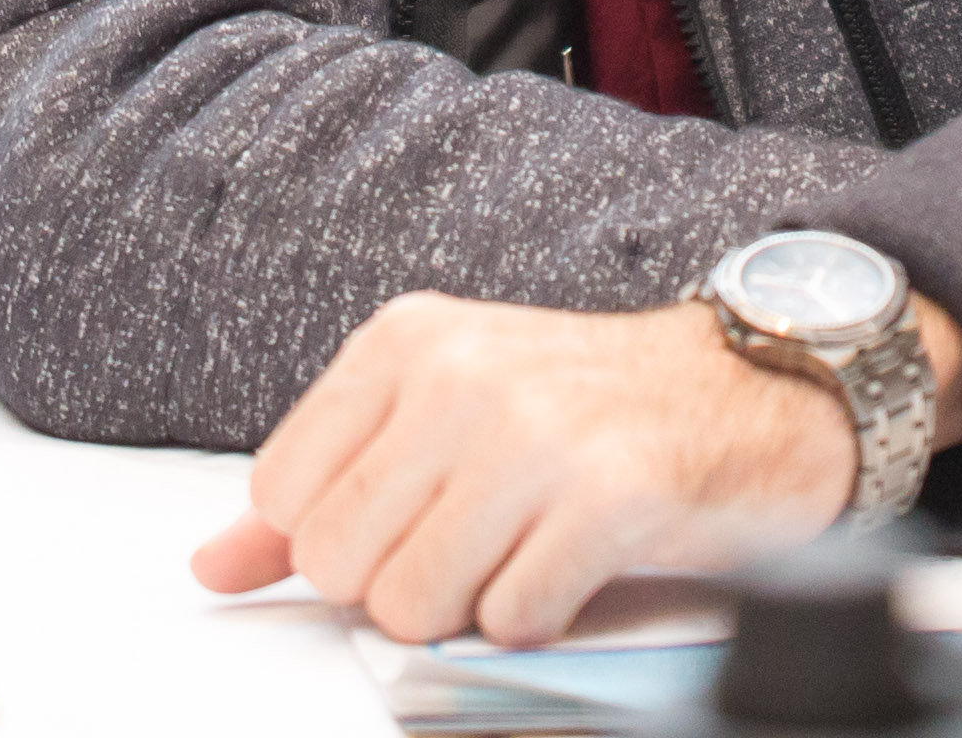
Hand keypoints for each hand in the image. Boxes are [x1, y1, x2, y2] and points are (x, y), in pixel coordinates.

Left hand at [185, 294, 884, 648]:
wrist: (751, 391)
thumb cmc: (587, 410)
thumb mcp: (440, 416)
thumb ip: (322, 491)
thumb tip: (210, 565)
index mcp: (406, 341)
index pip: (281, 497)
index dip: (338, 542)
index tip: (408, 518)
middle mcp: (460, 375)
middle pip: (337, 561)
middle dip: (397, 584)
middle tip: (473, 542)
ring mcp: (534, 434)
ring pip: (410, 604)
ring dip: (467, 608)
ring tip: (522, 552)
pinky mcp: (606, 497)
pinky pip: (507, 621)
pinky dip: (536, 619)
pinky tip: (574, 567)